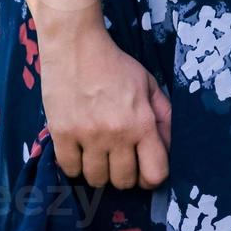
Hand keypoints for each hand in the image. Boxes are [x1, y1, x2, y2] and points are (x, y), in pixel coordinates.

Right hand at [41, 24, 170, 189]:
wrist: (76, 49)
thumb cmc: (116, 66)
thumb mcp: (149, 84)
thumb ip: (163, 116)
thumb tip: (168, 146)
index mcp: (142, 122)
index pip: (154, 173)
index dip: (153, 176)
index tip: (147, 168)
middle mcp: (116, 135)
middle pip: (123, 182)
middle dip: (126, 174)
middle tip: (122, 158)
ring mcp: (87, 137)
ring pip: (96, 180)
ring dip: (101, 171)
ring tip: (101, 152)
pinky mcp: (61, 136)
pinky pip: (70, 171)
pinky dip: (77, 166)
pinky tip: (82, 149)